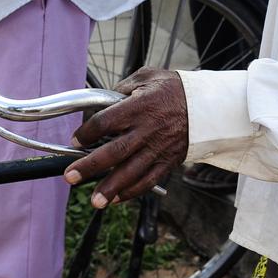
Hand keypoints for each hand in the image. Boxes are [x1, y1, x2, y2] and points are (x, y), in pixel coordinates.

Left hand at [65, 68, 189, 207]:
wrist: (207, 106)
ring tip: (94, 201)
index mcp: (139, 107)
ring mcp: (158, 148)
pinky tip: (116, 199)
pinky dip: (132, 192)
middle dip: (90, 166)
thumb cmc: (174, 89)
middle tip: (71, 176)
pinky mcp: (167, 161)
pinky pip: (148, 180)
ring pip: (131, 172)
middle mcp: (147, 130)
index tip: (75, 140)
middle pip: (114, 151)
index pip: (106, 121)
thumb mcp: (147, 76)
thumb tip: (103, 99)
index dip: (87, 132)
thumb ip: (123, 87)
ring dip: (110, 188)